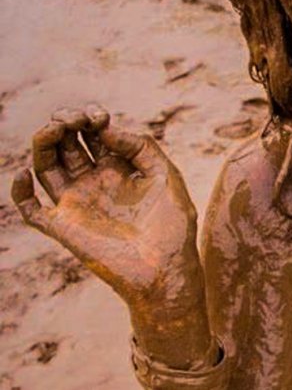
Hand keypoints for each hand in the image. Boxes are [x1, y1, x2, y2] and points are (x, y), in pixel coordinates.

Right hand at [12, 106, 202, 314]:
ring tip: (53, 128)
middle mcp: (94, 183)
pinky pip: (30, 210)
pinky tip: (26, 174)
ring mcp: (76, 204)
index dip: (92, 118)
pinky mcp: (63, 227)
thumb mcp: (167, 177)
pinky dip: (20, 191)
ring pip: (45, 166)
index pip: (94, 134)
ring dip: (43, 143)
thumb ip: (142, 147)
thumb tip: (106, 128)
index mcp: (118, 169)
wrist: (166, 272)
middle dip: (65, 123)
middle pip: (66, 144)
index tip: (101, 117)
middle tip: (74, 118)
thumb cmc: (173, 229)